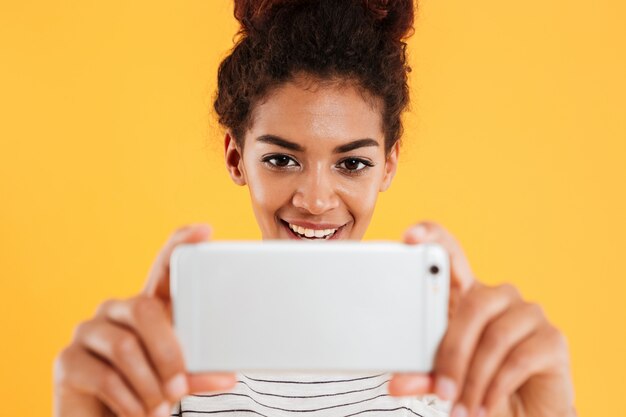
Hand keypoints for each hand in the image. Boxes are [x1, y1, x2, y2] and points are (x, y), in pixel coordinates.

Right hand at [53, 224, 236, 416]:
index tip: (204, 230)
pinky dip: (129, 401)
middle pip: (143, 309)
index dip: (180, 244)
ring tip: (160, 407)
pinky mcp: (67, 360)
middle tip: (179, 389)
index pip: (163, 267)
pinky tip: (137, 412)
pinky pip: (105, 376)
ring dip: (150, 385)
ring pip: (126, 347)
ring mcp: (88, 332)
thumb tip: (227, 376)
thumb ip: (196, 373)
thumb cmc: (146, 393)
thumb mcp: (175, 379)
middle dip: (168, 352)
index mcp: (147, 309)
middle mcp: (116, 311)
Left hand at [388, 221, 575, 416]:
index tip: (410, 237)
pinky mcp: (553, 338)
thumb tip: (397, 383)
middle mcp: (498, 296)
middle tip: (441, 389)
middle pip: (474, 303)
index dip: (433, 237)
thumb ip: (422, 375)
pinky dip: (495, 387)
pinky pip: (518, 358)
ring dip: (473, 378)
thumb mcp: (444, 378)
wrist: (521, 415)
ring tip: (460, 407)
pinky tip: (484, 405)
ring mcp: (528, 313)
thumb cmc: (478, 385)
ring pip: (494, 336)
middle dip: (452, 351)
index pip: (450, 253)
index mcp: (466, 295)